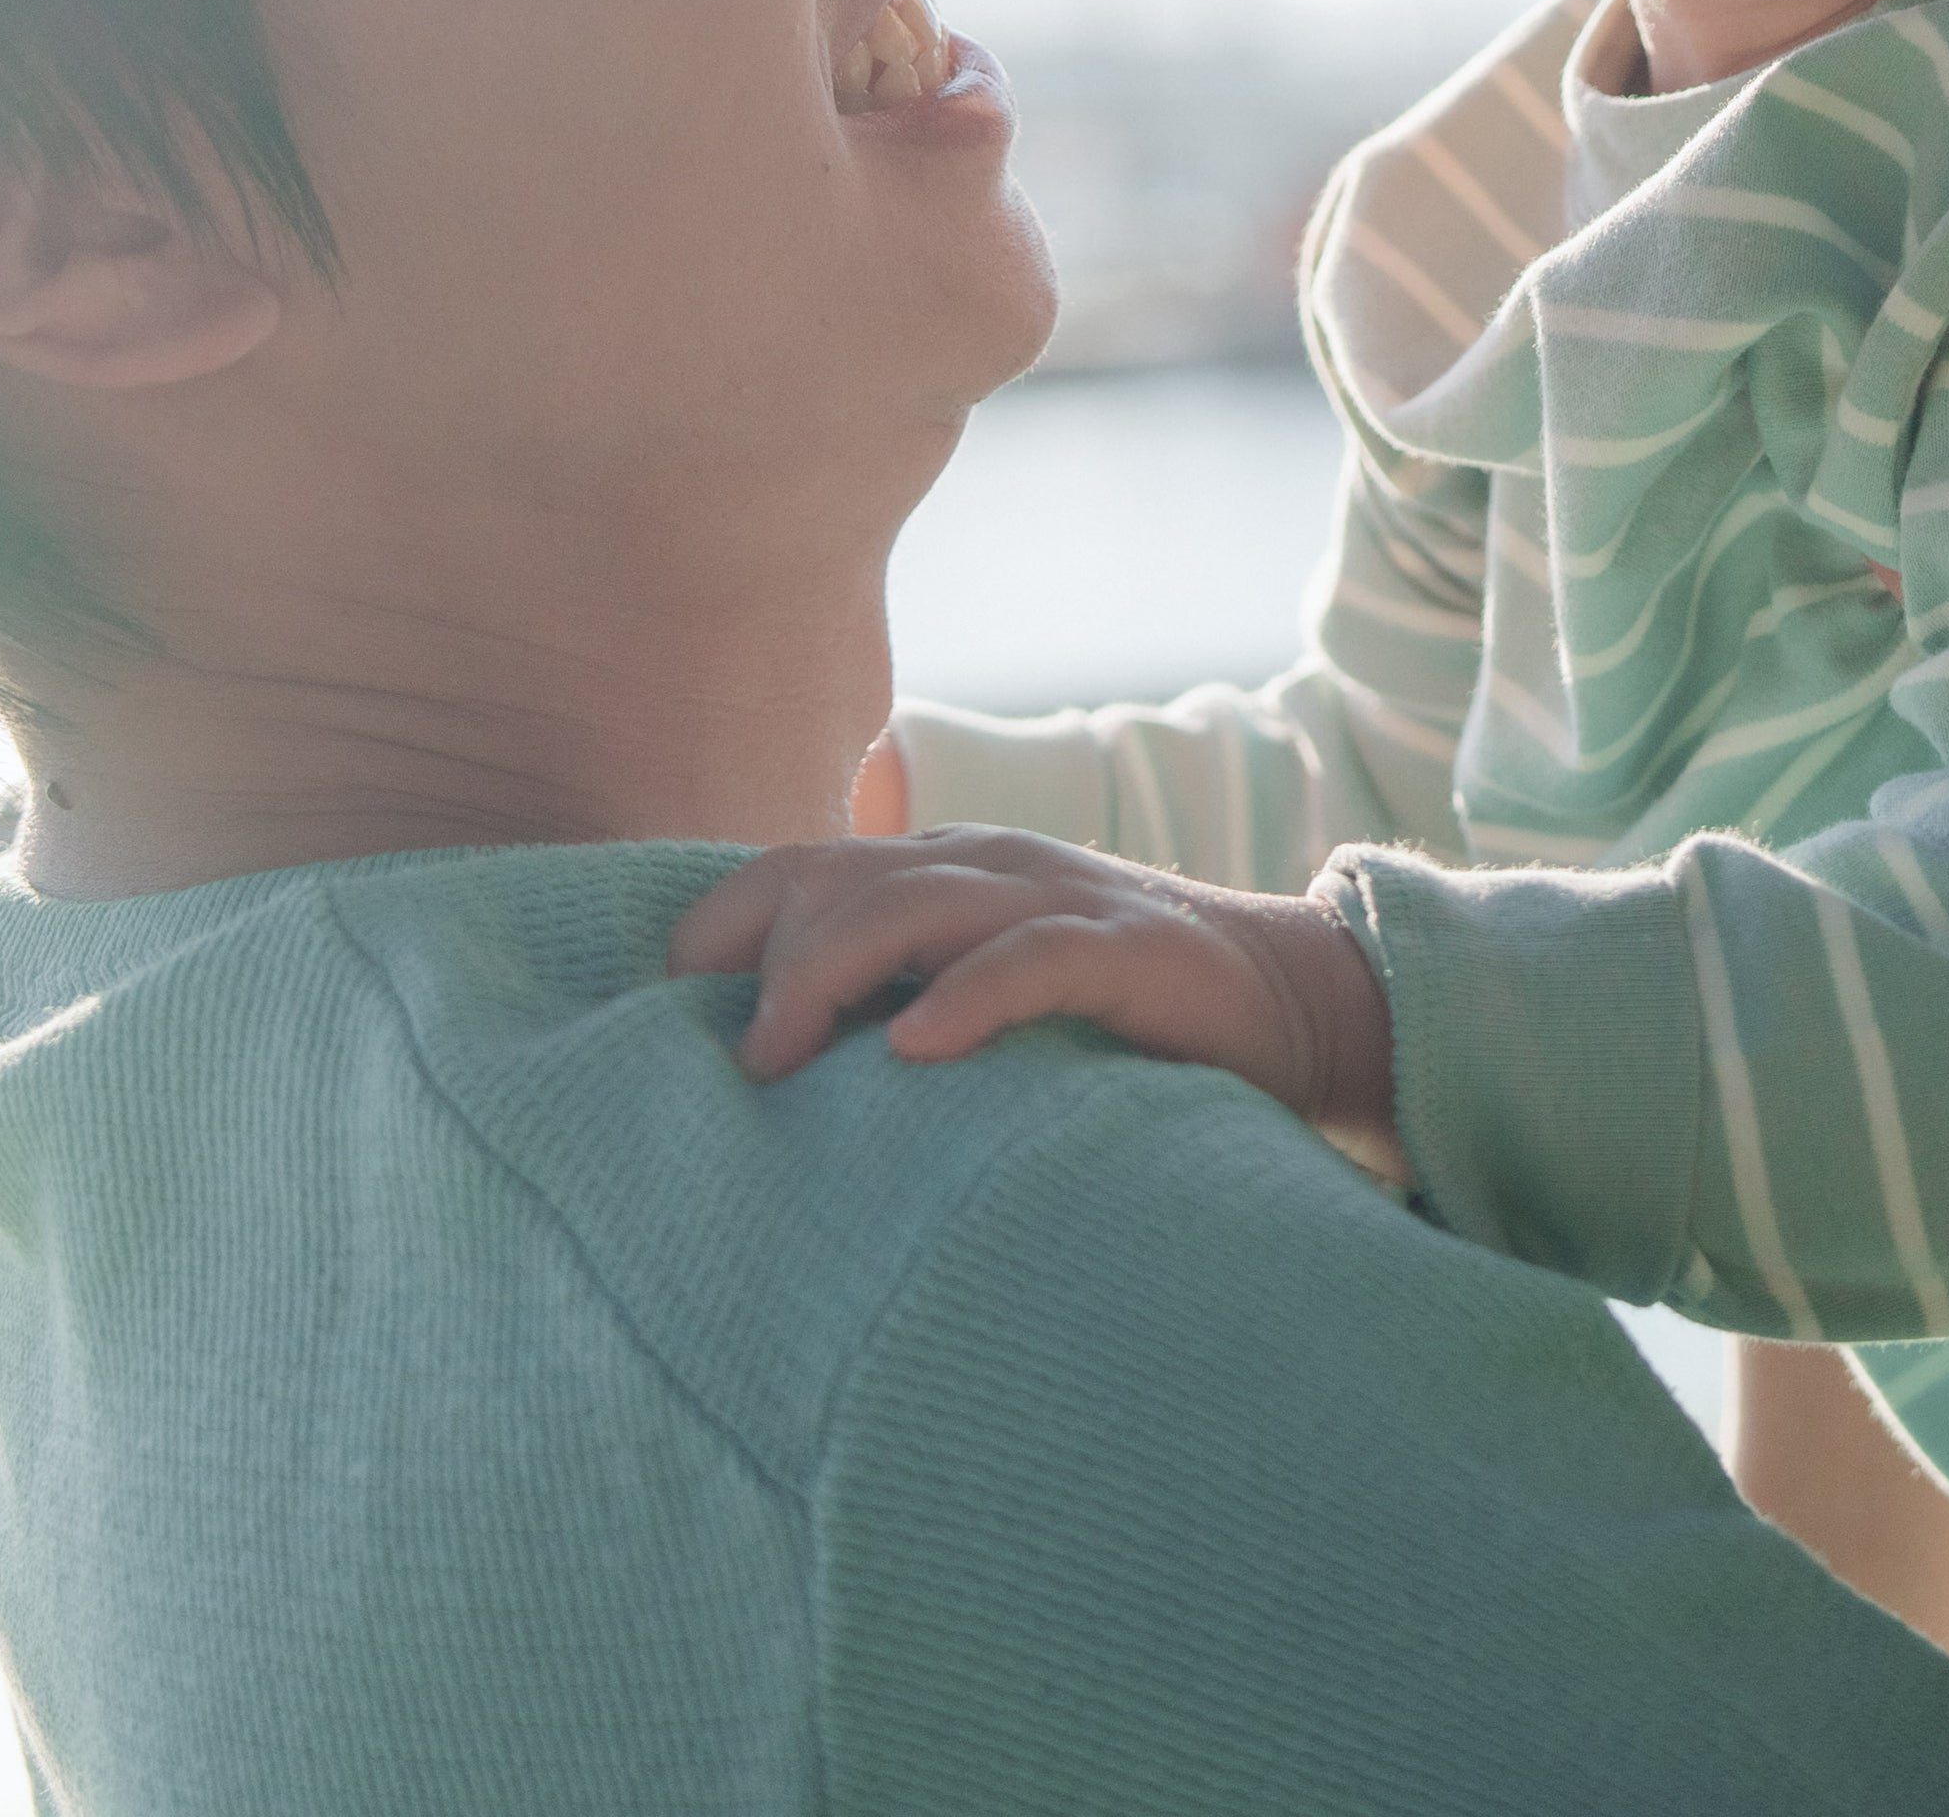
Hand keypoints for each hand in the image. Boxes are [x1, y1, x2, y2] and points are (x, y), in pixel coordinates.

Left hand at [664, 828, 1398, 1131]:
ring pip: (916, 900)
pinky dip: (968, 998)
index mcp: (943, 872)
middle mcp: (988, 867)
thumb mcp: (984, 1002)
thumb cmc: (1112, 1025)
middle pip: (840, 876)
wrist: (1292, 1004)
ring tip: (782, 1057)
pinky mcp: (1133, 952)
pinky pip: (1035, 958)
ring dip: (832, 971)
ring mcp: (1061, 899)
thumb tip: (759, 1082)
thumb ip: (892, 1009)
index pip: (800, 865)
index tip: (656, 1014)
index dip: (721, 925)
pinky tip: (915, 1051)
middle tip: (736, 1065)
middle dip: (766, 958)